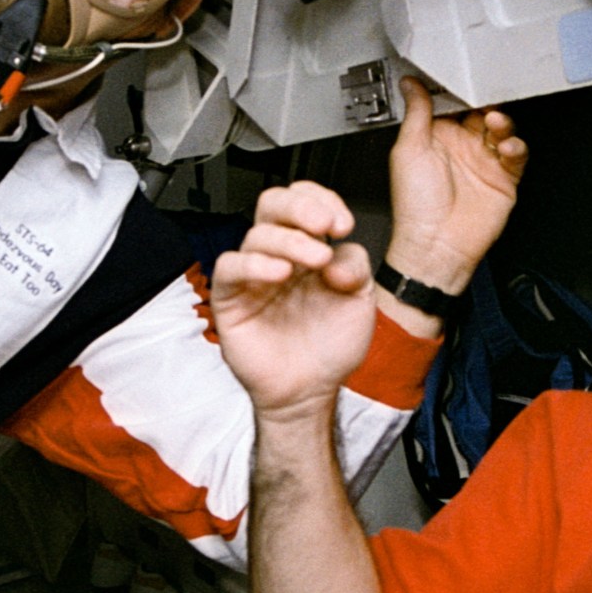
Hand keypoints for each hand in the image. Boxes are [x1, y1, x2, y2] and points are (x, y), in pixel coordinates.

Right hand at [212, 182, 376, 418]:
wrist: (310, 391)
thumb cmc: (330, 347)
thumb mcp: (361, 301)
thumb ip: (356, 266)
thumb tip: (335, 251)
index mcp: (310, 248)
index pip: (306, 202)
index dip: (322, 201)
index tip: (342, 223)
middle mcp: (280, 256)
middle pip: (274, 205)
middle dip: (300, 207)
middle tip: (323, 224)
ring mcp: (254, 275)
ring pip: (258, 235)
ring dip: (289, 240)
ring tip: (315, 260)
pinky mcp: (231, 298)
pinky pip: (231, 267)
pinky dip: (254, 264)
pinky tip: (279, 273)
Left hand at [384, 77, 527, 294]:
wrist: (436, 245)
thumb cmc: (415, 206)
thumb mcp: (408, 149)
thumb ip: (416, 113)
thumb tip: (410, 84)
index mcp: (437, 136)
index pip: (454, 104)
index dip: (460, 90)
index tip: (463, 76)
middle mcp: (462, 147)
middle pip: (482, 112)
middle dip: (487, 102)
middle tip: (486, 99)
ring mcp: (483, 162)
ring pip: (502, 129)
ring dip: (502, 122)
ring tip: (494, 123)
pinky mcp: (503, 179)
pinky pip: (516, 154)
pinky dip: (515, 146)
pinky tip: (506, 147)